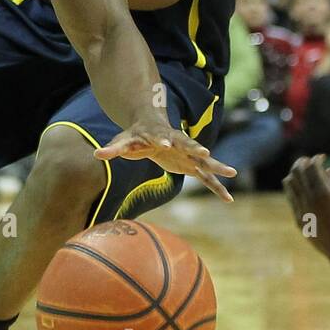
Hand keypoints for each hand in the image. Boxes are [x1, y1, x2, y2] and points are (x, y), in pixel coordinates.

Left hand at [94, 122, 236, 200]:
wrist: (153, 130)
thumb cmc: (136, 136)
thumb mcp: (123, 142)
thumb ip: (112, 149)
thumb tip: (96, 154)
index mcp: (161, 136)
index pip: (163, 137)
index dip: (165, 140)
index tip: (167, 144)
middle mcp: (178, 144)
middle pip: (189, 145)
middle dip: (197, 149)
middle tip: (206, 152)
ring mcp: (188, 155)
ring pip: (204, 161)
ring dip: (216, 167)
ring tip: (232, 173)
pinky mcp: (192, 166)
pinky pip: (207, 178)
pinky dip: (217, 187)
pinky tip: (229, 199)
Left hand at [283, 154, 329, 264]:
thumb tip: (326, 169)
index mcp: (323, 193)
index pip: (312, 167)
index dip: (316, 159)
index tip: (321, 157)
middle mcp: (308, 199)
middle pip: (297, 172)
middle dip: (302, 162)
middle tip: (308, 160)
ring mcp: (300, 209)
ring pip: (289, 184)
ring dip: (295, 174)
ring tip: (304, 172)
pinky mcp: (297, 218)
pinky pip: (291, 198)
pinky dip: (295, 189)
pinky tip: (304, 188)